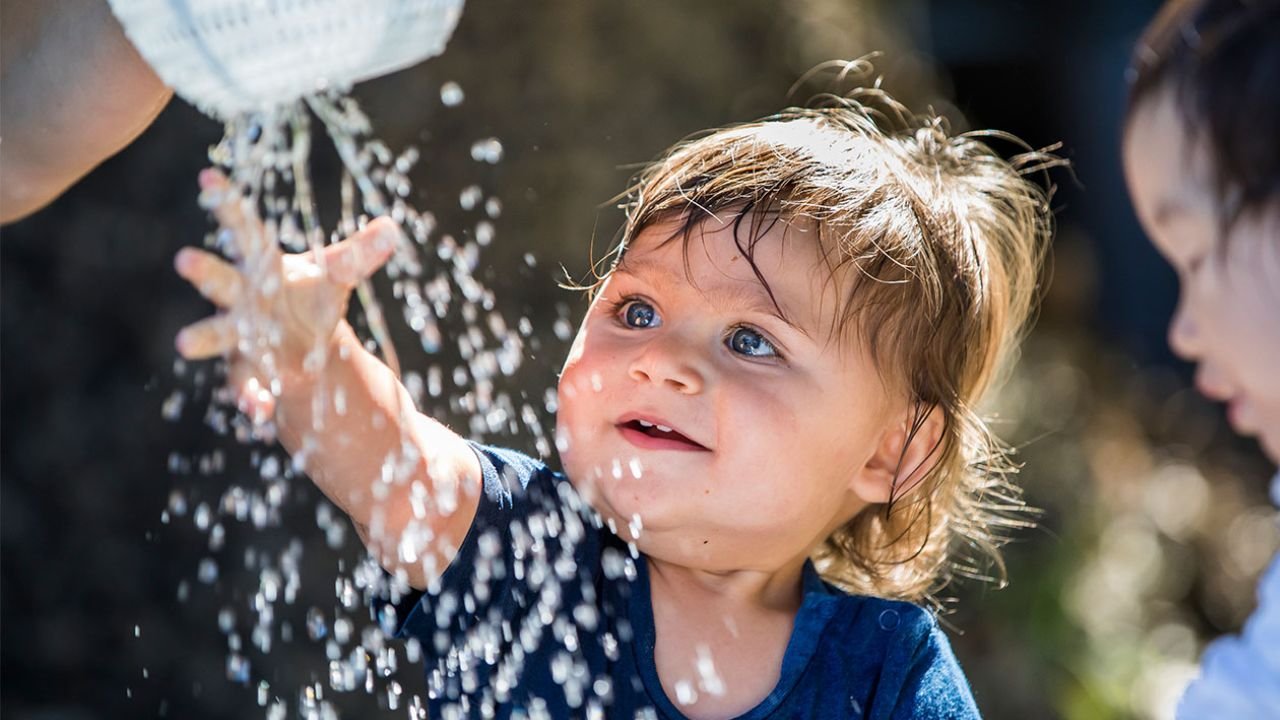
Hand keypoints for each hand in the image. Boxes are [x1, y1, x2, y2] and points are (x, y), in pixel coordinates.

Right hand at [174, 169, 399, 421]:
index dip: (228, 202)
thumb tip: (393, 228)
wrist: (302, 345)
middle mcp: (241, 297)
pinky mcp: (248, 371)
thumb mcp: (336, 275)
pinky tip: (259, 412)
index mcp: (262, 264)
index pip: (245, 228)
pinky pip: (244, 385)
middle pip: (222, 281)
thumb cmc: (309, 298)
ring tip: (184, 342)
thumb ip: (360, 255)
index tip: (207, 174)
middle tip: (184, 258)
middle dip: (206, 271)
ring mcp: (239, 335)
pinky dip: (251, 398)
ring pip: (217, 335)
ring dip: (204, 337)